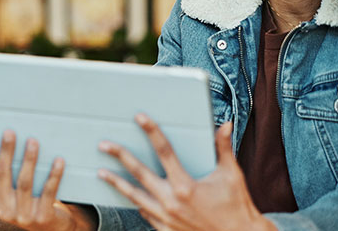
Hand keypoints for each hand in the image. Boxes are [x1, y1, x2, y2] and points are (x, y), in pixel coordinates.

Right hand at [0, 129, 97, 230]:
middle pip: (3, 175)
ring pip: (25, 183)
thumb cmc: (23, 203)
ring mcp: (24, 216)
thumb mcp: (4, 196)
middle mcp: (4, 210)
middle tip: (9, 131)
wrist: (50, 228)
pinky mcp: (43, 218)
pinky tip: (58, 160)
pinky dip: (53, 175)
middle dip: (6, 152)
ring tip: (33, 141)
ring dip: (29, 160)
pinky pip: (48, 192)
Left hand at [98, 115, 276, 230]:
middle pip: (139, 173)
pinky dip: (136, 203)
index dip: (152, 132)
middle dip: (120, 157)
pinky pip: (145, 214)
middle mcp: (172, 202)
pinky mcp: (166, 230)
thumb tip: (224, 125)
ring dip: (117, 183)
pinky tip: (128, 195)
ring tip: (101, 172)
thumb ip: (223, 148)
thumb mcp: (232, 175)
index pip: (164, 151)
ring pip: (134, 196)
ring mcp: (166, 218)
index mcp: (186, 185)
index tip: (139, 117)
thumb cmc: (237, 206)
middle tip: (104, 145)